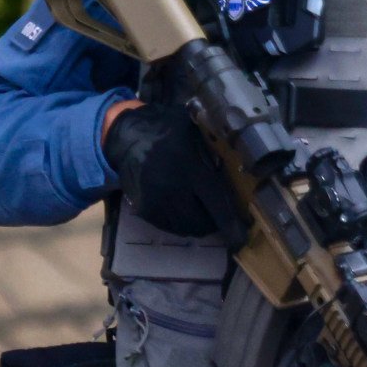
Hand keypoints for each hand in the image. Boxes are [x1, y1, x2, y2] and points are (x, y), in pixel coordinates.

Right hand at [101, 101, 246, 244]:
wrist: (125, 134)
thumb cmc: (166, 129)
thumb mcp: (194, 132)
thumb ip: (213, 150)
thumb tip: (241, 165)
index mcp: (189, 168)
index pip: (215, 202)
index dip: (230, 223)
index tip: (241, 238)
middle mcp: (172, 189)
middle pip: (201, 221)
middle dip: (214, 223)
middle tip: (219, 215)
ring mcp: (155, 201)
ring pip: (184, 228)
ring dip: (197, 225)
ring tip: (202, 213)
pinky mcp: (144, 208)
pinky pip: (167, 227)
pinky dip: (179, 225)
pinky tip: (183, 211)